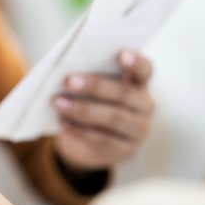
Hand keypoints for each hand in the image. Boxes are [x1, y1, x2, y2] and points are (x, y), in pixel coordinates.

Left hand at [52, 50, 154, 169]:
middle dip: (95, 86)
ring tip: (59, 103)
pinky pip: (102, 139)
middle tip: (68, 81)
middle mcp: (145, 105)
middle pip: (124, 93)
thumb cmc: (94, 102)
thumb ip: (91, 77)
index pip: (144, 68)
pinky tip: (63, 121)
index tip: (120, 54)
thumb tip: (70, 75)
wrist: (95, 140)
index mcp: (140, 82)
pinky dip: (80, 130)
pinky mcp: (126, 150)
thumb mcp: (96, 88)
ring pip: (113, 118)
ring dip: (83, 110)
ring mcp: (139, 130)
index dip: (135, 61)